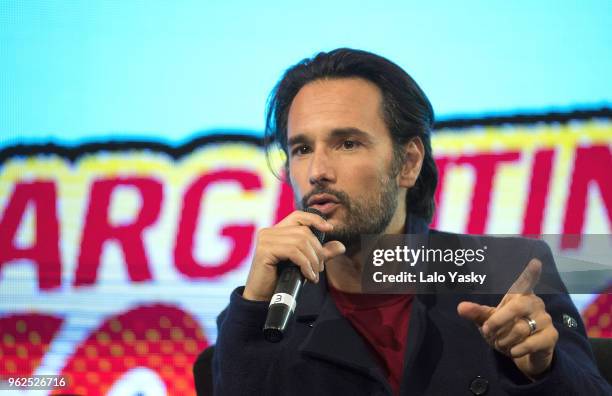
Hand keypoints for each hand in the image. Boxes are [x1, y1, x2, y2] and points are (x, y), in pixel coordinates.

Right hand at [243, 210, 345, 300]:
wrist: (262, 296)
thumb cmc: (280, 279)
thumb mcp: (304, 263)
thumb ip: (320, 253)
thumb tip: (341, 246)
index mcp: (277, 231)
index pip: (298, 216)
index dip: (315, 219)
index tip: (330, 228)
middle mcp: (269, 232)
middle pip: (303, 232)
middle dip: (317, 251)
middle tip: (320, 269)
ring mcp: (265, 239)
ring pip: (300, 242)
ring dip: (312, 260)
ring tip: (314, 275)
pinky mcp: (264, 250)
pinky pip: (293, 252)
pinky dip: (305, 264)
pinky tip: (308, 276)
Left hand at [457, 259, 558, 379]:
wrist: (525, 355)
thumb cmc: (506, 331)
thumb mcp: (489, 322)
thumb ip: (477, 313)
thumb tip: (461, 307)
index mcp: (520, 295)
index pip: (525, 282)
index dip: (530, 274)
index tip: (535, 262)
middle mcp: (535, 303)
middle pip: (515, 308)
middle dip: (497, 322)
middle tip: (487, 332)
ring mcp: (545, 319)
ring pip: (519, 329)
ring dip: (504, 340)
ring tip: (503, 343)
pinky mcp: (551, 336)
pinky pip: (529, 343)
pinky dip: (515, 350)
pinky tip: (514, 351)